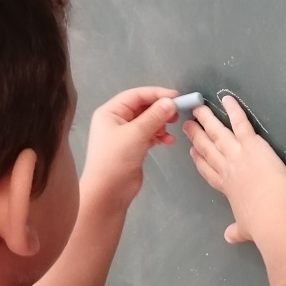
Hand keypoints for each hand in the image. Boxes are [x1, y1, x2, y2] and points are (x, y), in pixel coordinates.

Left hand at [79, 86, 179, 212]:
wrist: (107, 192)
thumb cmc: (116, 159)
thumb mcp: (136, 134)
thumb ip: (154, 116)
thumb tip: (170, 102)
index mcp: (110, 112)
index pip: (136, 95)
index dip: (157, 94)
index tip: (177, 97)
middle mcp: (116, 120)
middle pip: (142, 108)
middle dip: (160, 110)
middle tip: (176, 114)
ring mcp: (124, 135)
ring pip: (147, 122)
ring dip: (161, 124)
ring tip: (172, 129)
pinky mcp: (132, 148)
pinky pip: (149, 135)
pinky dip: (159, 136)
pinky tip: (168, 141)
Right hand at [184, 96, 285, 242]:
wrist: (272, 211)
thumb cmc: (260, 223)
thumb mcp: (245, 228)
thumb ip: (236, 231)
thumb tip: (229, 238)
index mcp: (226, 187)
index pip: (208, 171)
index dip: (199, 160)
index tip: (192, 152)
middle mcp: (227, 168)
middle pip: (207, 148)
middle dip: (196, 136)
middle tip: (187, 125)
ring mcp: (237, 153)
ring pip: (217, 132)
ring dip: (207, 120)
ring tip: (197, 108)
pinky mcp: (251, 144)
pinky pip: (240, 122)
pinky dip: (233, 109)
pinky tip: (226, 98)